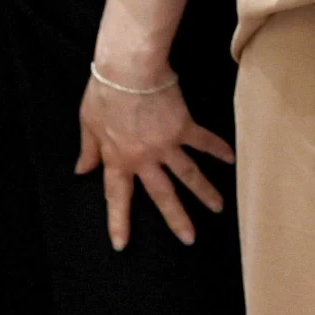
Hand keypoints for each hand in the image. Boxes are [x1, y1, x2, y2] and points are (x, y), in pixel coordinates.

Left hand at [77, 75, 233, 249]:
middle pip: (162, 195)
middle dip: (176, 219)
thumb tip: (83, 171)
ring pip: (188, 175)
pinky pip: (204, 141)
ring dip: (205, 193)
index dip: (119, 222)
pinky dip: (218, 150)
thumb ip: (89, 150)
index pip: (117, 197)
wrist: (129, 70)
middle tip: (189, 238)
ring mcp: (166, 145)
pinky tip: (232, 159)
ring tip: (218, 208)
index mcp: (118, 159)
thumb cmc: (104, 92)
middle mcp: (144, 158)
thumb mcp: (88, 122)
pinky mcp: (184, 127)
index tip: (121, 244)